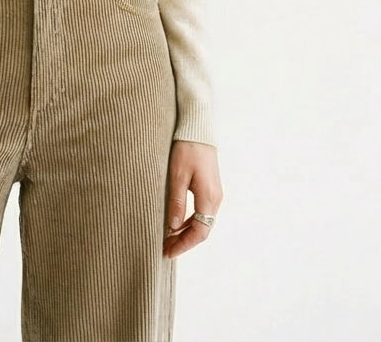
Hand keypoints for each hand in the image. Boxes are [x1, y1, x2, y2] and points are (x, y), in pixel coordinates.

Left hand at [163, 140, 222, 258]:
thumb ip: (176, 202)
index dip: (183, 245)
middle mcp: (215, 199)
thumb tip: (173, 227)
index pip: (199, 232)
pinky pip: (202, 212)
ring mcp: (215, 193)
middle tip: (165, 248)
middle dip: (184, 241)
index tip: (167, 252)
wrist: (198, 128)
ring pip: (202, 222)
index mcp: (209, 198)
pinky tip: (176, 222)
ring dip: (186, 232)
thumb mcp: (177, 175)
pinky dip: (189, 221)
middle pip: (202, 230)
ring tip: (168, 238)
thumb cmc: (187, 149)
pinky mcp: (211, 187)